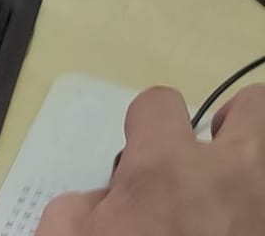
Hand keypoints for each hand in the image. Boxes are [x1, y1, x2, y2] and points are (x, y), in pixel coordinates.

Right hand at [35, 86, 264, 235]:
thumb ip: (80, 206)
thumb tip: (106, 200)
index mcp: (166, 170)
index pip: (161, 104)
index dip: (148, 125)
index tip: (144, 156)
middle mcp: (233, 177)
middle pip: (255, 108)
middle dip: (235, 124)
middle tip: (216, 158)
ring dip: (257, 165)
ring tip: (237, 195)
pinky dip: (259, 213)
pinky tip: (242, 226)